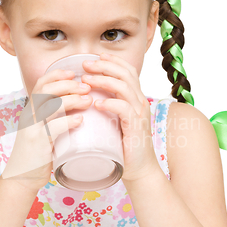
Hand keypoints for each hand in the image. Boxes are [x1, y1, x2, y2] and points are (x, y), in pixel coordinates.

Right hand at [1, 68, 92, 193]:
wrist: (22, 176)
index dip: (57, 74)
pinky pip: (53, 128)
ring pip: (50, 106)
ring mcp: (32, 129)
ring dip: (72, 100)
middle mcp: (29, 115)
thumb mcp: (43, 128)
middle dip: (68, 84)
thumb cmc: (37, 152)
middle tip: (86, 87)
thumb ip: (54, 116)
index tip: (74, 72)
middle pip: (46, 90)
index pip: (41, 83)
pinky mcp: (37, 143)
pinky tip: (81, 120)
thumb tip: (77, 104)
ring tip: (88, 100)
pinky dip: (68, 121)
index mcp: (31, 109)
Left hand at [82, 53, 160, 185]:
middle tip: (85, 65)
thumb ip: (106, 108)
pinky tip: (97, 104)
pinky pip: (125, 109)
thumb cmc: (123, 146)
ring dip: (103, 81)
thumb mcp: (114, 121)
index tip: (94, 57)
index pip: (128, 71)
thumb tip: (85, 98)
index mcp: (136, 99)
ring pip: (124, 87)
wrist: (139, 169)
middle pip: (125, 74)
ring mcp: (140, 114)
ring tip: (86, 81)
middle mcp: (140, 102)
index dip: (112, 61)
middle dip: (104, 66)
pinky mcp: (136, 127)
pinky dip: (110, 103)